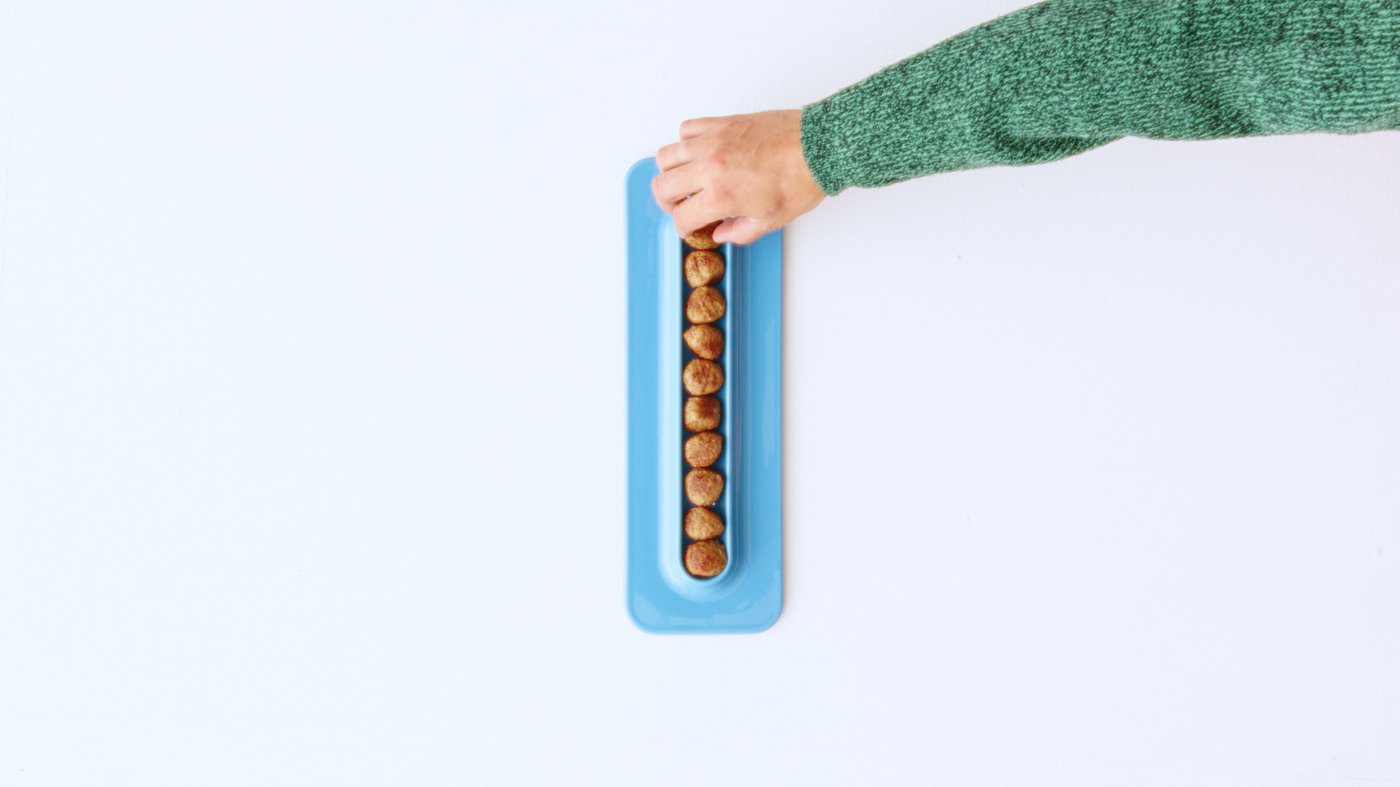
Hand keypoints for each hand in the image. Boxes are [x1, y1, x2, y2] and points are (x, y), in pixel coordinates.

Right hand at [653, 109, 826, 244]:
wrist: (818, 147)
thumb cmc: (800, 179)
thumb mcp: (772, 219)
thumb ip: (739, 231)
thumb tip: (722, 233)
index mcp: (721, 195)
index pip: (682, 217)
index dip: (685, 228)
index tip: (693, 228)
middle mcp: (710, 167)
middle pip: (662, 186)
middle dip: (668, 203)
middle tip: (681, 206)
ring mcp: (713, 141)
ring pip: (666, 156)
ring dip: (671, 172)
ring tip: (686, 180)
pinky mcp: (721, 123)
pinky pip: (687, 130)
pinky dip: (686, 143)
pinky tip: (700, 153)